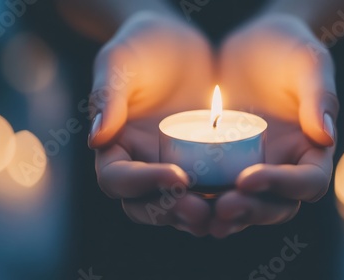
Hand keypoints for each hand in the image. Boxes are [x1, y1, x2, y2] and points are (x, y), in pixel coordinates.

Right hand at [88, 12, 214, 235]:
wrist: (178, 43)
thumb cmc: (142, 48)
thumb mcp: (121, 63)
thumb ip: (108, 96)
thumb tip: (97, 137)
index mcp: (115, 148)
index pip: (117, 179)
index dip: (143, 184)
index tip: (178, 176)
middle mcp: (142, 165)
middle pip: (146, 206)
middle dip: (171, 212)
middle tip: (200, 209)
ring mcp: (173, 168)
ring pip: (179, 208)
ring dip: (200, 217)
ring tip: (226, 212)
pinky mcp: (203, 166)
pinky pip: (210, 193)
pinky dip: (223, 201)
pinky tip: (245, 200)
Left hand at [211, 14, 338, 237]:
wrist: (253, 45)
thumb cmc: (288, 49)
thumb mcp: (307, 63)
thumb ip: (319, 95)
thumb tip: (327, 136)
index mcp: (312, 150)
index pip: (308, 182)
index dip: (282, 187)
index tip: (246, 178)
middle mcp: (284, 168)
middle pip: (275, 207)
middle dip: (250, 211)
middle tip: (221, 206)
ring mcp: (253, 169)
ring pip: (244, 208)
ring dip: (222, 217)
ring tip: (194, 211)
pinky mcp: (224, 166)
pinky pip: (214, 192)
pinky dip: (199, 202)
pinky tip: (176, 200)